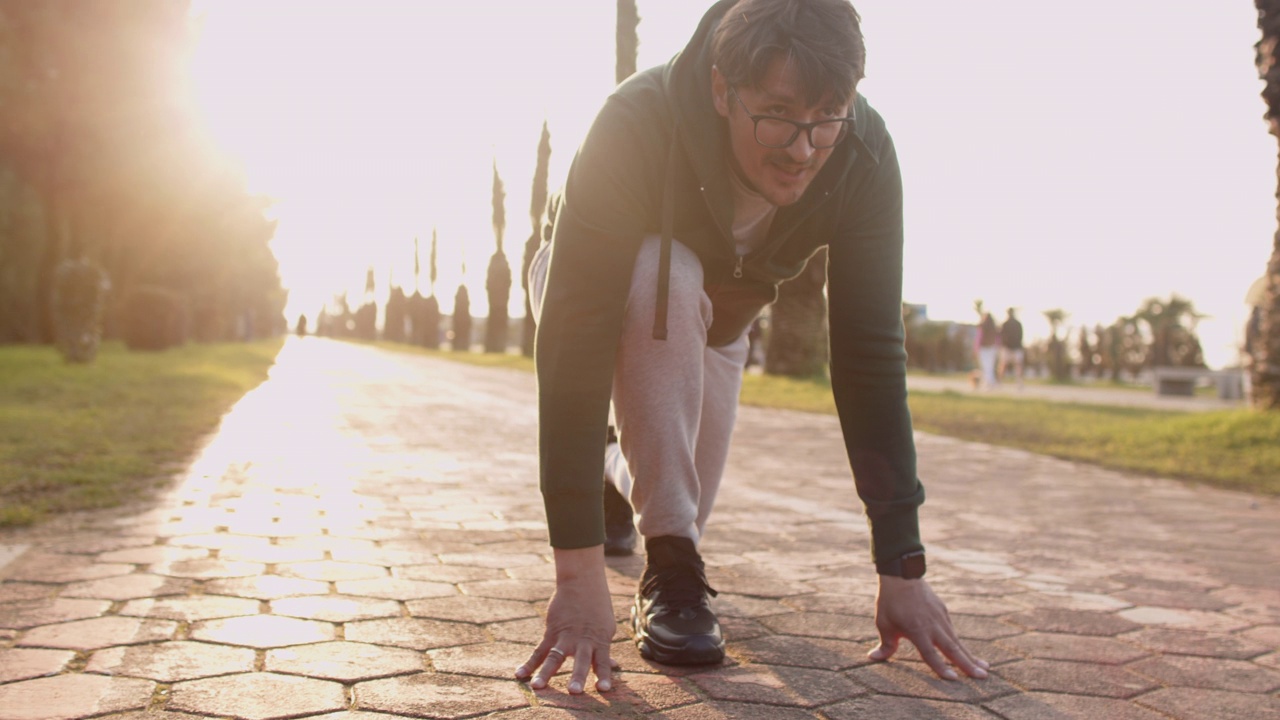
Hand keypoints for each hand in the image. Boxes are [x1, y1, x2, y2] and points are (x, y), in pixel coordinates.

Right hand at [515, 545, 618, 693]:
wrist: (582, 582)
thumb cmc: (597, 608)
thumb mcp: (605, 628)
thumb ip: (604, 650)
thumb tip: (614, 666)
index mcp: (600, 641)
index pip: (602, 662)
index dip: (603, 675)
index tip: (603, 689)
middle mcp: (583, 640)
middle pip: (581, 661)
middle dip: (578, 676)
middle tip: (574, 692)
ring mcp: (566, 637)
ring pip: (555, 657)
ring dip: (546, 673)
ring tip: (537, 687)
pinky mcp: (551, 632)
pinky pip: (538, 651)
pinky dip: (529, 663)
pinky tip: (520, 674)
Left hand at [869, 574, 989, 679]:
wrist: (901, 576)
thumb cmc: (890, 602)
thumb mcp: (883, 623)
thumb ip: (885, 644)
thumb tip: (873, 657)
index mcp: (917, 630)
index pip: (930, 654)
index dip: (941, 667)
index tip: (954, 679)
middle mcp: (932, 625)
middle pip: (952, 649)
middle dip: (968, 664)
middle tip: (983, 677)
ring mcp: (940, 617)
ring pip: (957, 641)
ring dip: (970, 656)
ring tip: (984, 669)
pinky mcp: (943, 611)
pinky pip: (952, 631)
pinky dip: (960, 643)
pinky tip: (966, 653)